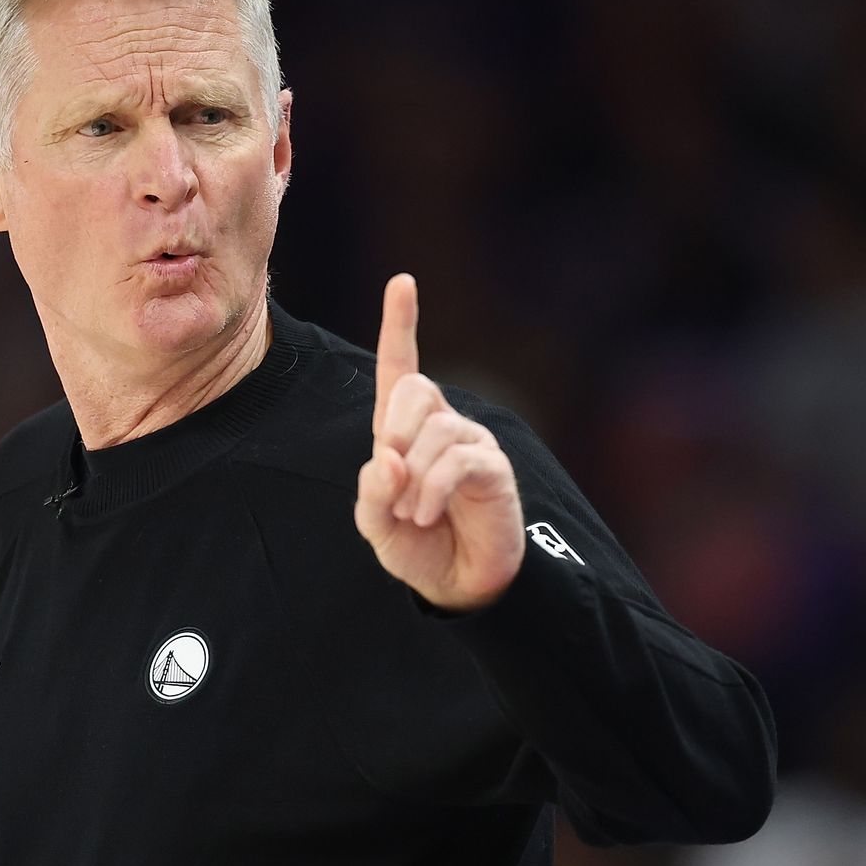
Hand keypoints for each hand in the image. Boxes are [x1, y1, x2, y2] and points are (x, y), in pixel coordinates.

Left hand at [354, 274, 524, 611]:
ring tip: (413, 513)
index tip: (403, 282)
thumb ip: (372, 492)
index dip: (401, 325)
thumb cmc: (417, 546)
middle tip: (392, 477)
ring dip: (413, 478)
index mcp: (405, 431)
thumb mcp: (375, 524)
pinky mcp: (493, 468)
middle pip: (417, 389)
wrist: (458, 584)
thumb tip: (388, 457)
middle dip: (395, 429)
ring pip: (436, 430)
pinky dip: (433, 489)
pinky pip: (458, 460)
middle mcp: (442, 426)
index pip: (402, 367)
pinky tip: (427, 514)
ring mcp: (471, 443)